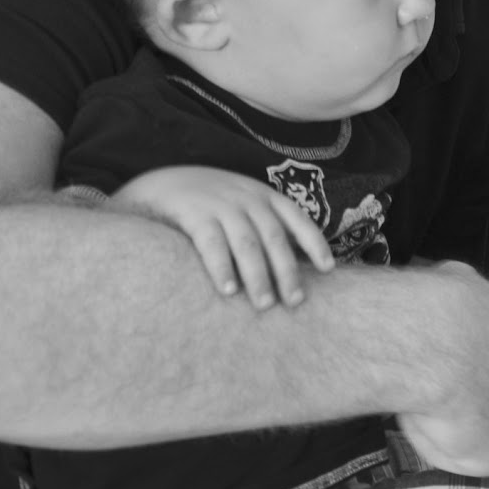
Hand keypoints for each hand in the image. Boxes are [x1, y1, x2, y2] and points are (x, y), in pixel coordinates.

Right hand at [111, 165, 334, 309]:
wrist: (161, 184)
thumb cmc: (211, 206)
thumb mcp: (244, 206)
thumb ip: (266, 228)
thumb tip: (297, 265)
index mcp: (264, 196)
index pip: (297, 219)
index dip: (314, 243)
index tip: (328, 269)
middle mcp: (246, 198)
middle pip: (274, 237)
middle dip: (287, 270)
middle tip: (295, 301)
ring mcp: (220, 204)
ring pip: (247, 243)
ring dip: (258, 275)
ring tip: (265, 304)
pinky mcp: (192, 214)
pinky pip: (211, 242)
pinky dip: (222, 267)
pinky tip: (228, 290)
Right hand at [396, 261, 488, 476]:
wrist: (436, 346)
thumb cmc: (448, 309)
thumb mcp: (464, 279)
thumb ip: (471, 297)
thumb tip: (455, 285)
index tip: (470, 365)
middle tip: (455, 392)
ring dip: (475, 426)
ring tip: (437, 410)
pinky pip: (473, 459)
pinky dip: (450, 448)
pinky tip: (430, 426)